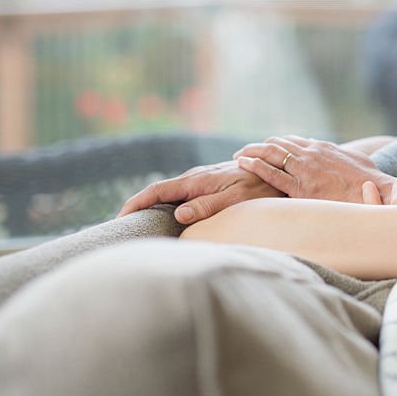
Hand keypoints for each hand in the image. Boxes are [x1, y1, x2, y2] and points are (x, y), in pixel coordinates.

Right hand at [118, 160, 282, 223]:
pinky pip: (182, 194)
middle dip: (139, 206)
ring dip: (153, 205)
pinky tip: (167, 214)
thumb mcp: (234, 200)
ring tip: (138, 222)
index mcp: (196, 181)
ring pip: (170, 192)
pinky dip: (168, 203)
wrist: (277, 170)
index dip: (137, 203)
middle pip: (159, 192)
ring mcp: (202, 179)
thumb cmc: (259, 188)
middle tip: (121, 225)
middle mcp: (196, 177)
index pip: (157, 191)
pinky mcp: (210, 183)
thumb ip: (206, 206)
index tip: (120, 217)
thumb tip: (178, 214)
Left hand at [235, 135, 396, 202]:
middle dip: (259, 147)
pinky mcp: (301, 187)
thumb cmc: (370, 181)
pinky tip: (243, 163)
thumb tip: (336, 153)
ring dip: (252, 152)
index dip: (276, 144)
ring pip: (271, 154)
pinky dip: (255, 166)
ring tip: (238, 155)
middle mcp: (311, 154)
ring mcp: (305, 169)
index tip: (265, 148)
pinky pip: (272, 173)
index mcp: (322, 148)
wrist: (377, 192)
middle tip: (245, 152)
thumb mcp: (357, 161)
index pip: (292, 141)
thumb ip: (342, 156)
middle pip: (277, 144)